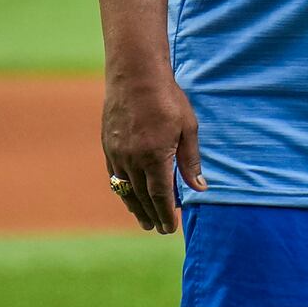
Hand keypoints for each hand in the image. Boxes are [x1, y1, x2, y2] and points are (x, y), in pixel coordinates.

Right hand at [102, 69, 201, 234]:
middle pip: (142, 196)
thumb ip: (191, 160)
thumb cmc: (169, 100)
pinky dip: (121, 189)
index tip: (170, 228)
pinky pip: (113, 174)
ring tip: (143, 220)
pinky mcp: (108, 145)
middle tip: (158, 229)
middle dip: (151, 214)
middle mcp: (132, 159)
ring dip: (134, 207)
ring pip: (125, 188)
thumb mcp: (188, 128)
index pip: (161, 194)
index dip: (166, 213)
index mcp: (155, 156)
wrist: (135, 76)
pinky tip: (127, 196)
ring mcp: (116, 152)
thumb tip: (199, 188)